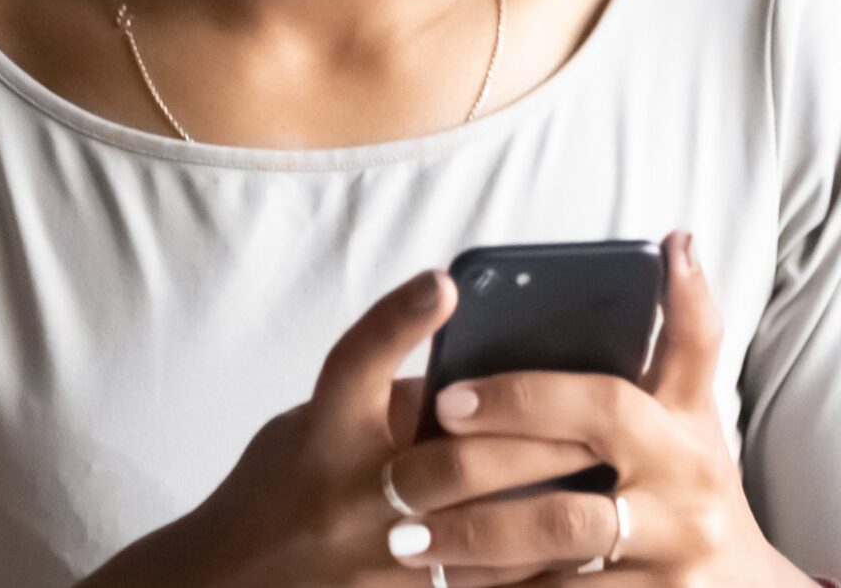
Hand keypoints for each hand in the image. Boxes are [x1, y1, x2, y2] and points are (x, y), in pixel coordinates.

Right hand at [81, 266, 599, 587]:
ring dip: (549, 507)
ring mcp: (374, 558)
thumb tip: (477, 372)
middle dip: (535, 439)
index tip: (445, 282)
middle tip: (601, 418)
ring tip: (610, 485)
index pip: (355, 363)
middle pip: (453, 458)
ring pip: (482, 531)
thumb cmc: (278, 487)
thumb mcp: (313, 424)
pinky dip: (529, 569)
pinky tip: (573, 554)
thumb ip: (386, 398)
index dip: (398, 320)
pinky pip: (479, 586)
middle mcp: (347, 493)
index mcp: (323, 431)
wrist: (229, 581)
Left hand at [389, 231, 808, 584]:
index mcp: (686, 440)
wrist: (745, 585)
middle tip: (404, 483)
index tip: (449, 399)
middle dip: (481, 499)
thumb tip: (677, 242)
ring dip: (476, 558)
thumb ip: (686, 329)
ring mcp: (667, 576)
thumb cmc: (697, 476)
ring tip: (410, 544)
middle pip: (565, 508)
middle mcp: (684, 511)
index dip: (523, 400)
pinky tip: (454, 585)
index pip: (603, 406)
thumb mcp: (696, 406)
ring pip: (551, 571)